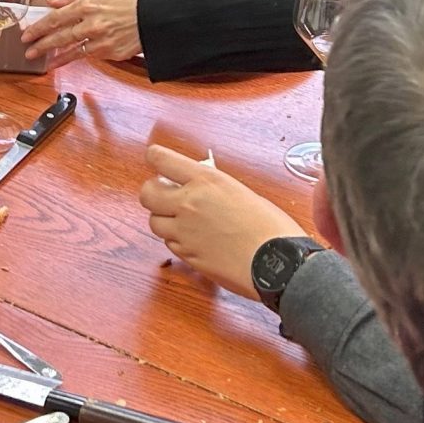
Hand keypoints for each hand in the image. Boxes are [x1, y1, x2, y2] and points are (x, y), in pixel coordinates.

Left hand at [24, 0, 142, 65]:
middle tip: (28, 52)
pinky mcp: (112, 53)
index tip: (27, 35)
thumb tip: (53, 1)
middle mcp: (92, 24)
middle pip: (60, 37)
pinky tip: (70, 58)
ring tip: (44, 62)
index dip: (38, 28)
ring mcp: (102, 41)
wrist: (158, 13)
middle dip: (41, 46)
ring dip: (57, 57)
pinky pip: (92, 55)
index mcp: (88, 5)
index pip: (55, 19)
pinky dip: (80, 56)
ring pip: (73, 51)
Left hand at [139, 146, 304, 299]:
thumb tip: (200, 188)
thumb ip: (213, 188)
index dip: (155, 157)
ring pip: (153, 221)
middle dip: (152, 192)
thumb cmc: (270, 228)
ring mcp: (185, 232)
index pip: (162, 160)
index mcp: (206, 181)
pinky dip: (175, 239)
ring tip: (182, 219)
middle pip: (147, 193)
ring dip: (163, 218)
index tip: (155, 158)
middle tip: (165, 193)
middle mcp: (189, 204)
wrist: (277, 264)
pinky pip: (169, 243)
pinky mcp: (187, 255)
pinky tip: (193, 239)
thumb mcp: (241, 193)